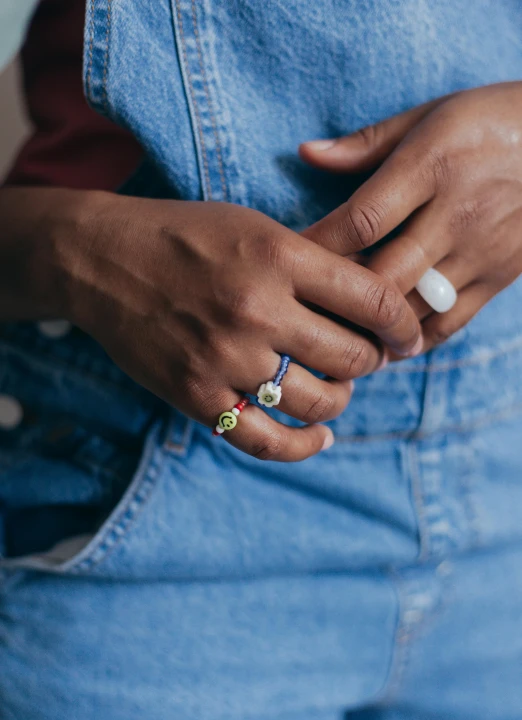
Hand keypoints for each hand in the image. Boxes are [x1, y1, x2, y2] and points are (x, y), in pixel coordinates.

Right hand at [26, 190, 420, 460]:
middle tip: (365, 357)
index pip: (374, 300)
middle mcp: (257, 308)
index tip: (408, 336)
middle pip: (353, 357)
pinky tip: (319, 436)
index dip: (403, 325)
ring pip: (319, 401)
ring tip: (333, 386)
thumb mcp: (256, 226)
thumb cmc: (186, 236)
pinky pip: (267, 440)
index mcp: (280, 256)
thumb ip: (315, 260)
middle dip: (372, 361)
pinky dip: (303, 445)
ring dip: (339, 398)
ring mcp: (225, 357)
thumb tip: (376, 300)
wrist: (103, 260)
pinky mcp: (197, 394)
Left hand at [300, 82, 521, 353]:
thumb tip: (305, 153)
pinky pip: (451, 322)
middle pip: (384, 276)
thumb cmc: (490, 121)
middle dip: (340, 301)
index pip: (360, 220)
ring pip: (416, 309)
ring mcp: (482, 249)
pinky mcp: (502, 276)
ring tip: (338, 340)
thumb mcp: (430, 115)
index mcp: (431, 165)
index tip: (288, 262)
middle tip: (306, 314)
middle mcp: (456, 212)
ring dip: (373, 330)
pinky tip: (388, 346)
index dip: (318, 247)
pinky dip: (416, 339)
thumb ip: (366, 143)